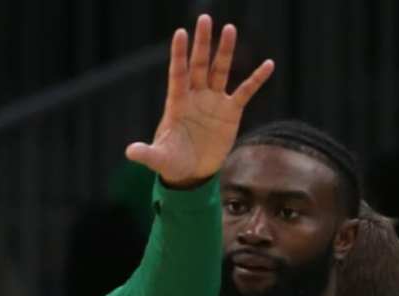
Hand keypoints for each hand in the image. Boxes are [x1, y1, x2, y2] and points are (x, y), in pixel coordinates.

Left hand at [126, 14, 274, 187]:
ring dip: (225, 51)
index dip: (179, 54)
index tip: (180, 32)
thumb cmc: (172, 163)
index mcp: (177, 104)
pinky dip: (257, 79)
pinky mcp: (231, 112)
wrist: (192, 173)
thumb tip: (130, 152)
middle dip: (202, 43)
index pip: (178, 74)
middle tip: (204, 19)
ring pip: (220, 71)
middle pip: (199, 65)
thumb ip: (146, 154)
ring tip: (229, 28)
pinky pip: (246, 91)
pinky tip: (268, 64)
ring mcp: (214, 102)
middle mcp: (195, 97)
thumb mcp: (159, 159)